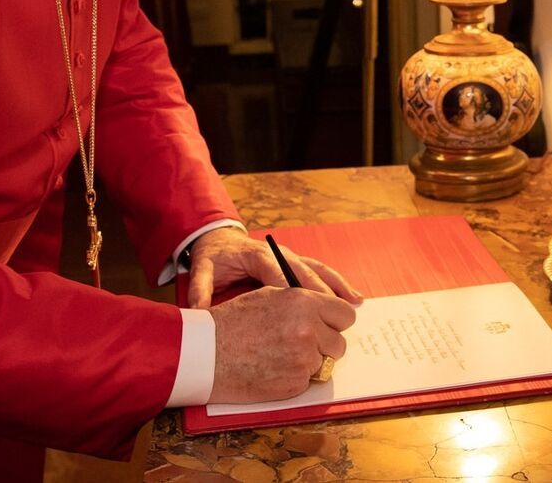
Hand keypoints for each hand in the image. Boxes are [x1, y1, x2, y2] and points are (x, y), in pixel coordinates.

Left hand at [185, 226, 362, 308]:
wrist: (218, 238)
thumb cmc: (214, 256)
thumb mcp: (202, 268)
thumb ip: (200, 287)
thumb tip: (197, 309)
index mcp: (257, 255)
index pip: (277, 274)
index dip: (290, 292)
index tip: (302, 312)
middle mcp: (279, 254)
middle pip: (304, 272)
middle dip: (321, 293)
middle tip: (336, 315)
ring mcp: (291, 256)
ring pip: (319, 270)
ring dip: (337, 287)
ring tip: (354, 303)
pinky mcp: (296, 262)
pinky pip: (321, 272)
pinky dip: (338, 285)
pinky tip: (353, 298)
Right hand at [209, 285, 356, 402]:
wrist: (207, 353)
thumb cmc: (233, 322)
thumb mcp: (269, 296)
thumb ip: (302, 302)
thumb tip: (324, 309)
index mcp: (303, 302)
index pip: (345, 314)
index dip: (336, 322)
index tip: (329, 327)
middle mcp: (308, 329)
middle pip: (340, 342)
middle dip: (325, 345)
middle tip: (303, 344)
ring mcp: (303, 358)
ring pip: (325, 363)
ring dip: (310, 362)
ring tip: (282, 355)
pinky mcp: (295, 383)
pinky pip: (308, 380)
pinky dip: (295, 377)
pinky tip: (273, 368)